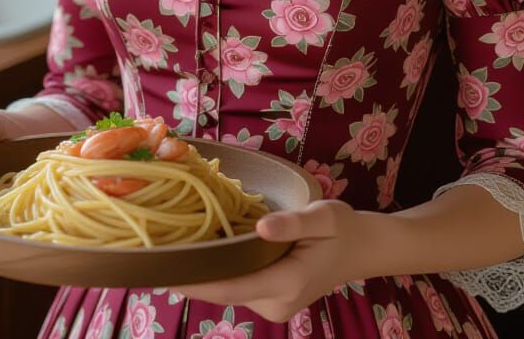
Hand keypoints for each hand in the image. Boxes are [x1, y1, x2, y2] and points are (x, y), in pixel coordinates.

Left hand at [170, 200, 363, 323]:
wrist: (362, 249)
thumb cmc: (342, 229)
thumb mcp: (323, 216)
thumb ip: (293, 223)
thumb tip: (261, 227)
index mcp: (286, 282)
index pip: (229, 287)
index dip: (193, 282)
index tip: (161, 272)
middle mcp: (276, 303)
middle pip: (224, 290)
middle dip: (193, 273)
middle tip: (161, 247)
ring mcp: (274, 307)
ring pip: (230, 290)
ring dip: (208, 271)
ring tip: (179, 243)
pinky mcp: (273, 302)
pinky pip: (240, 286)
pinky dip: (224, 271)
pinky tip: (209, 249)